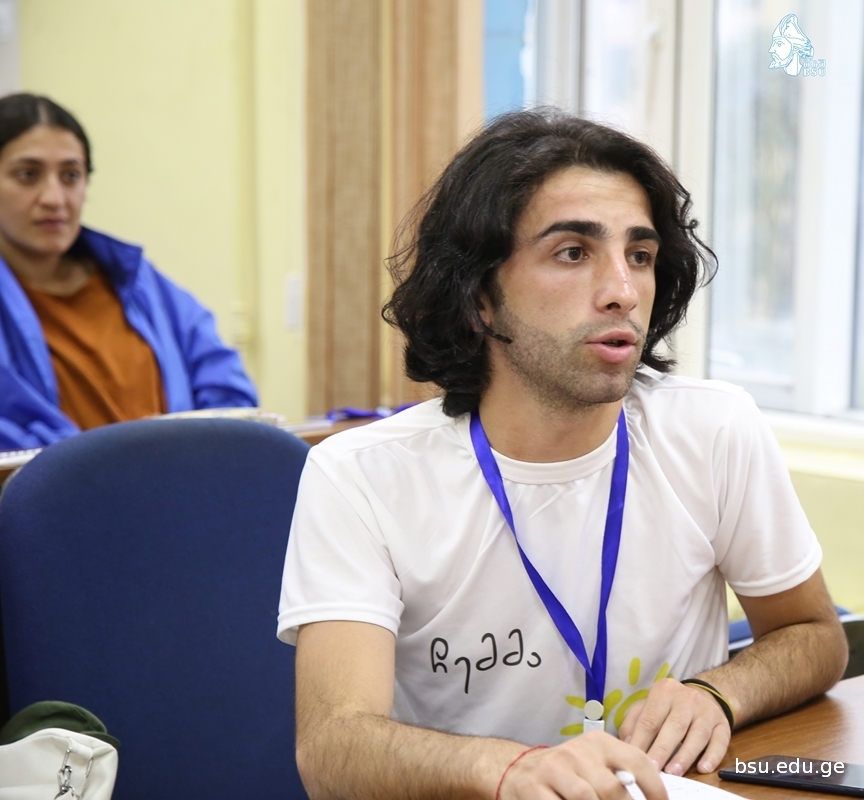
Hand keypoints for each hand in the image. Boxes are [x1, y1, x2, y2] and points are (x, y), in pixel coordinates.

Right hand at [499, 730, 667, 799]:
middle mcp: (576, 751)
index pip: (636, 760)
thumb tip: (653, 797)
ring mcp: (553, 769)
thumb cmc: (566, 773)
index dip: (655, 788)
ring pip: (588, 799)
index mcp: (597, 742)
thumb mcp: (593, 764)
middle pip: (612, 789)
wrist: (518, 771)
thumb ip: (619, 774)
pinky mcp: (534, 788)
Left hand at [617, 678, 730, 775]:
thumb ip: (634, 722)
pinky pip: (719, 741)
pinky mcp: (723, 723)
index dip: (642, 740)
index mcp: (664, 690)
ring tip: (674, 772)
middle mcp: (687, 697)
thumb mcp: (648, 706)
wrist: (702, 696)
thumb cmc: (668, 707)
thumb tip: (628, 744)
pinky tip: (703, 768)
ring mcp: (707, 710)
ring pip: (697, 734)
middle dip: (662, 749)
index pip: (650, 718)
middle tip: (653, 769)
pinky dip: (712, 756)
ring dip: (685, 755)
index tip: (635, 759)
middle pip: (674, 726)